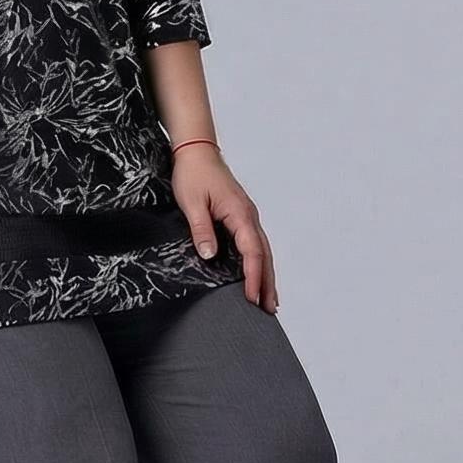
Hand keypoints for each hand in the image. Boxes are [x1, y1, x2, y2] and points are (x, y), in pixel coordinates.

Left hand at [171, 142, 278, 313]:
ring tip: (270, 301)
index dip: (253, 276)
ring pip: (263, 250)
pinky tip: (258, 274)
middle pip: (264, 255)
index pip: (252, 251)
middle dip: (268, 283)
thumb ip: (202, 229)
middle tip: (269, 310)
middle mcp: (249, 216)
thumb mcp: (192, 203)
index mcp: (240, 213)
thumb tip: (210, 256)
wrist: (197, 152)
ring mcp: (248, 216)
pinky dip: (260, 262)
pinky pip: (255, 243)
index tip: (252, 298)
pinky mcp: (241, 216)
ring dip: (267, 275)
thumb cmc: (193, 174)